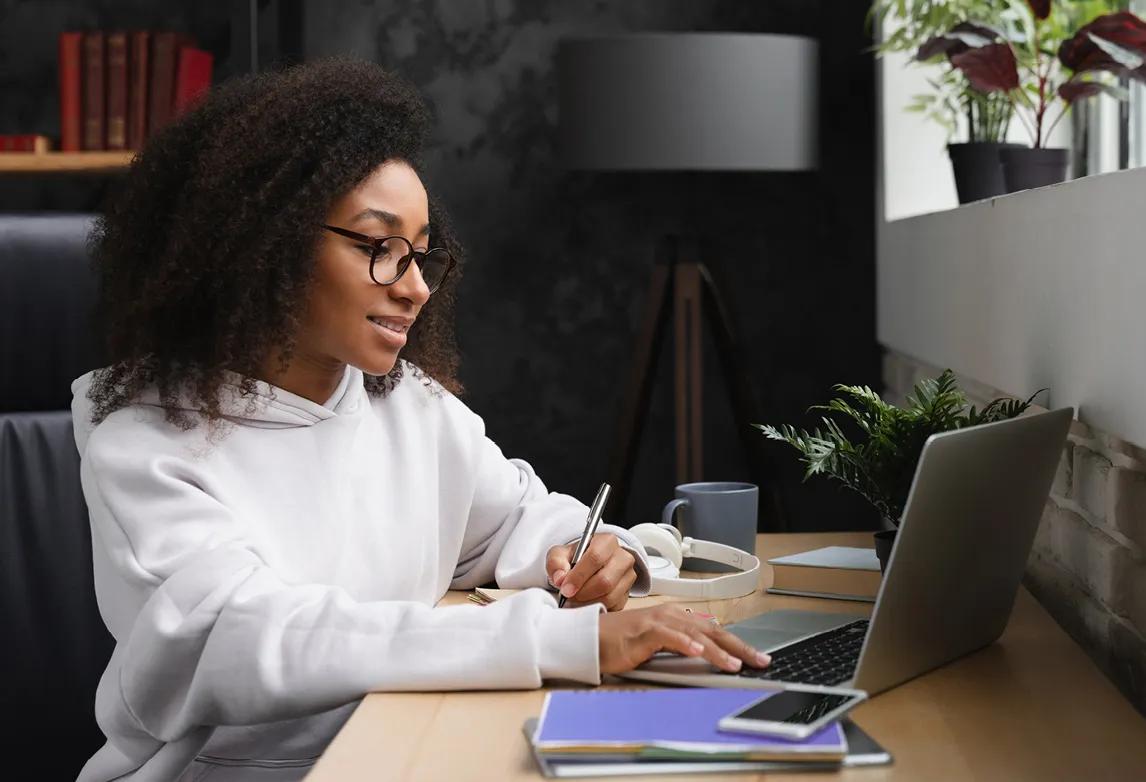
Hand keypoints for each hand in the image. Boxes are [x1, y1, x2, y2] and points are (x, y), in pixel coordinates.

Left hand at [547, 533, 635, 611]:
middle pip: (605, 581)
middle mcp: (623, 558)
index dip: (578, 576)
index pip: (595, 558)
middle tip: (568, 596)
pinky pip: (612, 606)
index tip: (565, 589)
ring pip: (610, 596)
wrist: (586, 566)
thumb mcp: (560, 554)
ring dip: (588, 602)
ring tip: (574, 599)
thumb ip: (556, 563)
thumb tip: (560, 579)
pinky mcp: (627, 594)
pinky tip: (585, 602)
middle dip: (583, 592)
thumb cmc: (575, 558)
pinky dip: (596, 608)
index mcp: (607, 541)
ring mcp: (628, 577)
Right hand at [597, 603, 771, 674]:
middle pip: (713, 631)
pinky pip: (670, 638)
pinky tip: (699, 652)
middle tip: (760, 661)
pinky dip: (686, 644)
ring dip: (718, 650)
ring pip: (696, 635)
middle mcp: (672, 616)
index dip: (738, 644)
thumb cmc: (624, 643)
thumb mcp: (660, 645)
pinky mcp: (645, 631)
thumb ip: (682, 647)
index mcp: (677, 618)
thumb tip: (706, 654)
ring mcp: (659, 621)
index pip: (715, 631)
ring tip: (736, 664)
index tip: (757, 658)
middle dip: (739, 647)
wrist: (593, 638)